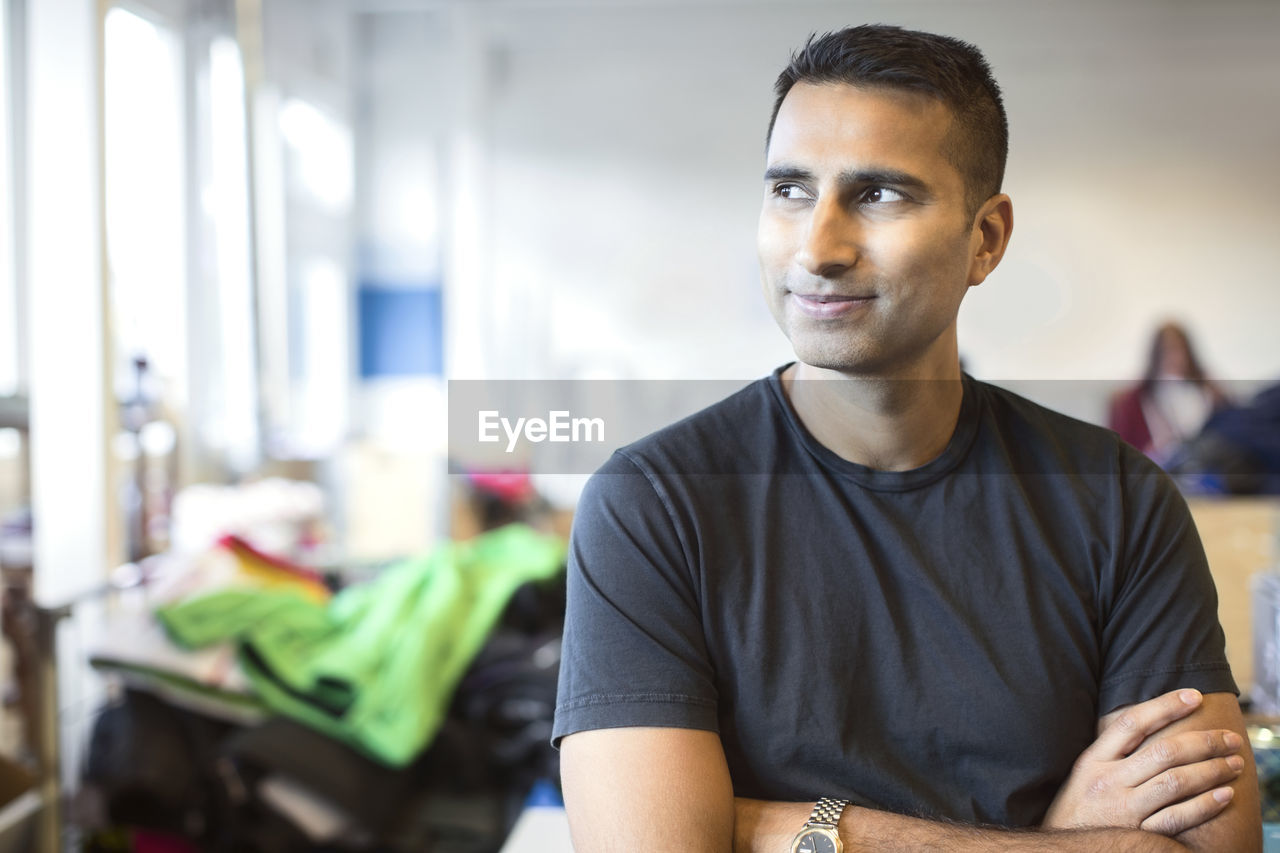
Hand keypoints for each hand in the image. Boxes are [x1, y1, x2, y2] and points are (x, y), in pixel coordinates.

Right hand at [1043, 688, 1244, 835]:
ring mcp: (1124, 810)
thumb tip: (1150, 722)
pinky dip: (1204, 805)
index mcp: (1092, 760)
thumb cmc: (1078, 808)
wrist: (1062, 849)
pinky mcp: (1138, 835)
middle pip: (1163, 753)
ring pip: (1176, 782)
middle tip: (1230, 738)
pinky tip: (1224, 795)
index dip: (1165, 706)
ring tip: (1234, 764)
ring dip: (1212, 770)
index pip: (1132, 723)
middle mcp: (1108, 781)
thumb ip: (1112, 752)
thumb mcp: (1084, 773)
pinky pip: (1177, 817)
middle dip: (1204, 742)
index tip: (1195, 696)